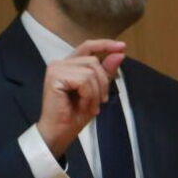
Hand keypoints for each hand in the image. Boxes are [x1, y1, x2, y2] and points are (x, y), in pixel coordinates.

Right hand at [36, 40, 125, 157]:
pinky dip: (88, 96)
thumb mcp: (97, 91)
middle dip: (102, 83)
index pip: (88, 46)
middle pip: (94, 61)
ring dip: (96, 93)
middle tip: (99, 102)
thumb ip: (106, 72)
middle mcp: (61, 63)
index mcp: (70, 65)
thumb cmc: (75, 115)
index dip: (105, 45)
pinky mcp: (55, 76)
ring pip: (90, 71)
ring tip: (89, 106)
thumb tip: (120, 54)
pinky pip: (84, 80)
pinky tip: (82, 106)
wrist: (60, 133)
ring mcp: (56, 68)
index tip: (123, 47)